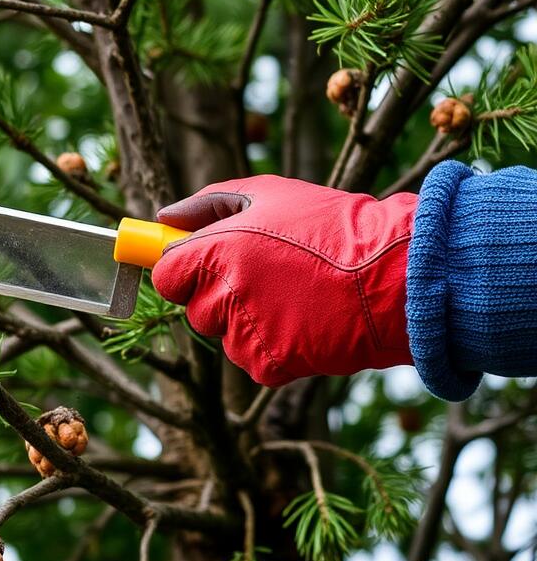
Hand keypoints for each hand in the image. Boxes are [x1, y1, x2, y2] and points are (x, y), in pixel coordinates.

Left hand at [151, 176, 416, 386]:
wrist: (395, 278)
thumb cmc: (333, 228)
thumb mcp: (271, 195)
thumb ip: (208, 204)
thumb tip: (164, 217)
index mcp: (216, 252)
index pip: (166, 276)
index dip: (184, 269)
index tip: (205, 263)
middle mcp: (224, 296)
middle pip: (195, 307)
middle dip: (220, 293)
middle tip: (268, 275)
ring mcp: (245, 335)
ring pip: (224, 334)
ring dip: (247, 320)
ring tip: (296, 294)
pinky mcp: (268, 365)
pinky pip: (252, 358)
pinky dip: (272, 345)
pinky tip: (305, 321)